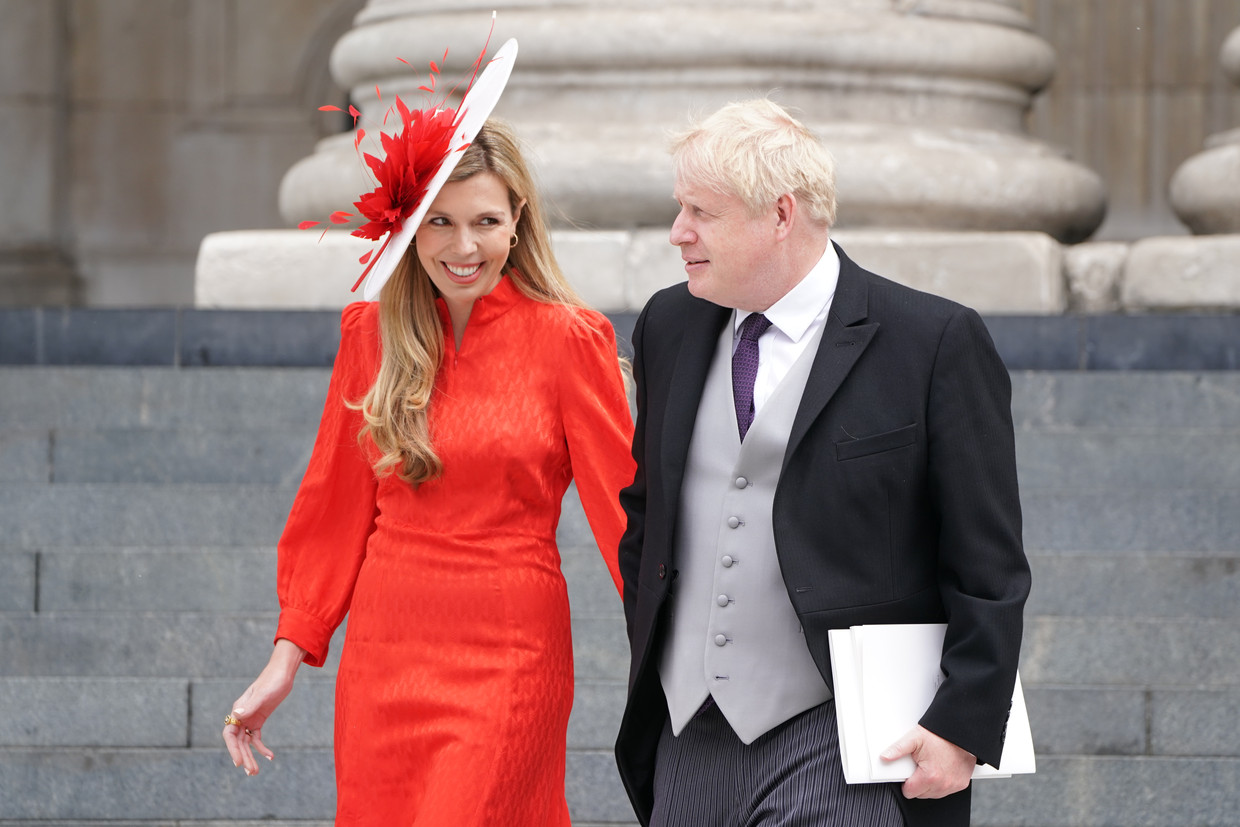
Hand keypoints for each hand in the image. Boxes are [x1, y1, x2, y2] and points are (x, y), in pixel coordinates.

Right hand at [222, 639, 305, 775]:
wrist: (283, 673)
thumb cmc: (272, 680)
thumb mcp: (263, 693)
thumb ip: (250, 704)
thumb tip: (236, 713)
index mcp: (238, 710)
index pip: (229, 734)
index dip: (232, 749)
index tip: (238, 762)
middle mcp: (241, 716)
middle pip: (238, 742)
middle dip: (244, 757)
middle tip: (252, 773)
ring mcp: (250, 719)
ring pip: (246, 742)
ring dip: (250, 756)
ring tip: (256, 772)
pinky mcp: (259, 720)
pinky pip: (256, 738)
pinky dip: (261, 748)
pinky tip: (270, 756)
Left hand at [881, 725, 975, 798]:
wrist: (958, 732)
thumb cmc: (938, 735)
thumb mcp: (914, 738)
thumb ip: (897, 749)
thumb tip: (884, 757)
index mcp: (929, 776)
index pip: (909, 792)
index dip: (906, 782)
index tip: (908, 773)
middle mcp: (942, 784)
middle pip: (921, 794)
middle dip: (918, 782)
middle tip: (920, 766)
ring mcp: (953, 785)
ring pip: (933, 794)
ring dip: (930, 784)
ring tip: (930, 766)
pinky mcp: (961, 784)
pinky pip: (946, 790)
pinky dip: (942, 782)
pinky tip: (941, 769)